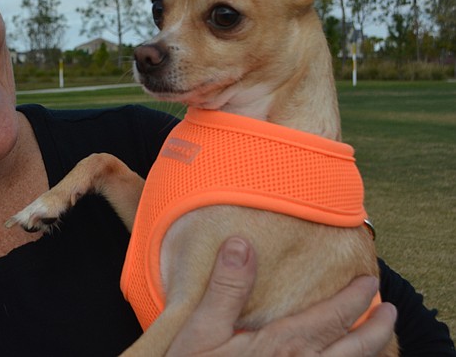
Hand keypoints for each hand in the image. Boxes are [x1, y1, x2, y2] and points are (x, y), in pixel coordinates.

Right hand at [165, 237, 396, 355]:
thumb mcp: (199, 331)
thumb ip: (226, 289)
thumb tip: (242, 243)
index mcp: (281, 346)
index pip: (332, 317)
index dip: (355, 299)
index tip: (370, 283)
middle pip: (355, 349)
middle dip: (376, 328)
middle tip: (389, 311)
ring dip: (369, 353)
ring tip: (378, 341)